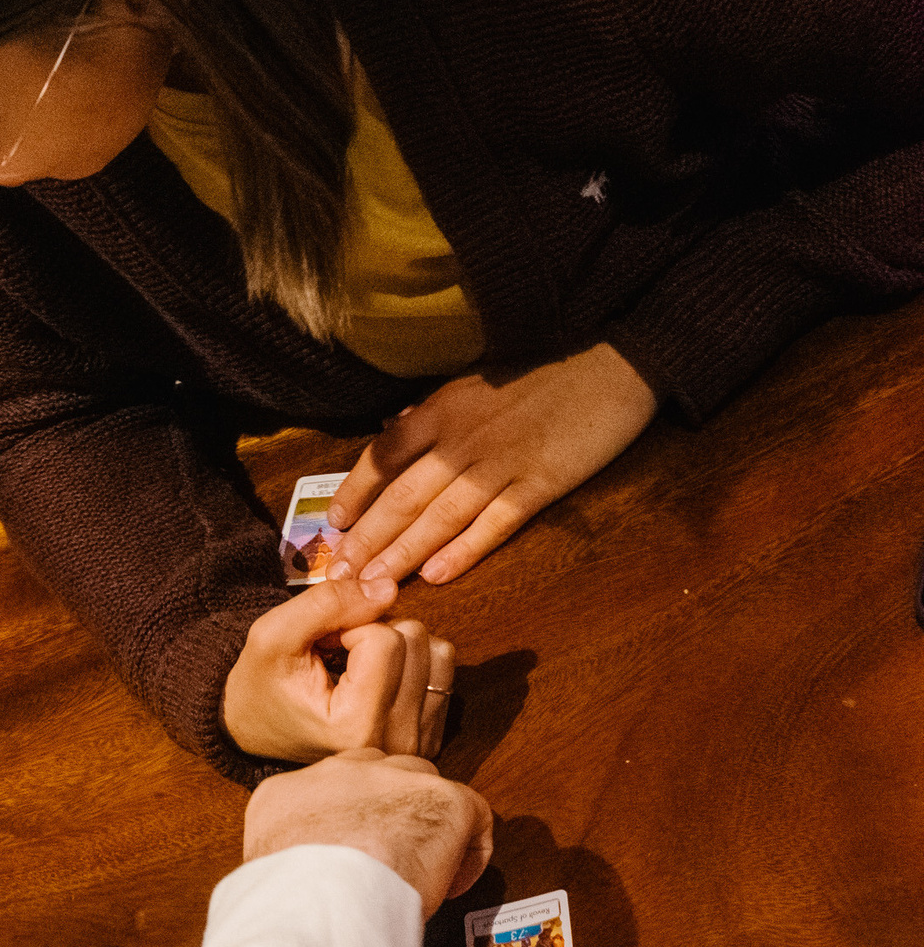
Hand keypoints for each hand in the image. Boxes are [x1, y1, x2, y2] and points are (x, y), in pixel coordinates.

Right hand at [221, 569, 455, 765]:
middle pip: (416, 641)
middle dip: (376, 633)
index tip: (322, 650)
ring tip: (358, 668)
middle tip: (338, 657)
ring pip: (438, 652)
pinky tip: (379, 680)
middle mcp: (393, 743)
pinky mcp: (430, 738)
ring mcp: (417, 745)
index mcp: (353, 727)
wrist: (262, 730)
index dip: (348, 627)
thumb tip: (390, 588)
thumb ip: (326, 603)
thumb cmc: (262, 684)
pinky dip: (413, 663)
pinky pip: (445, 671)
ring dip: (399, 645)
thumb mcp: (272, 635)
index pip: (384, 639)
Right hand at [241, 745, 492, 911]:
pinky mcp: (443, 799)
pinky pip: (473, 816)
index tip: (353, 856)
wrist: (320, 898)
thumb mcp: (261, 874)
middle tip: (390, 859)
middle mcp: (339, 774)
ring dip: (426, 824)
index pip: (324, 792)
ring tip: (422, 872)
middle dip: (389, 811)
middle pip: (377, 776)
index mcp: (287, 793)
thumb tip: (298, 889)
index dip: (346, 823)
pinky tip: (449, 887)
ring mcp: (393, 780)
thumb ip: (283, 865)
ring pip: (424, 786)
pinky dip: (468, 856)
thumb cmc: (287, 902)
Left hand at [323, 344, 657, 588]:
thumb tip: (395, 429)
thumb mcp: (476, 382)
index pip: (384, 454)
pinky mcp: (540, 483)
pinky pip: (494, 523)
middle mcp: (462, 438)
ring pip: (441, 515)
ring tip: (374, 583)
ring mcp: (501, 462)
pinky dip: (464, 550)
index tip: (334, 525)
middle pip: (403, 494)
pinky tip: (437, 576)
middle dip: (369, 537)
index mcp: (442, 409)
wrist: (613, 363)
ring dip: (404, 552)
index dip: (356, 492)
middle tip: (341, 573)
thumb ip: (435, 411)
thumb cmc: (541, 374)